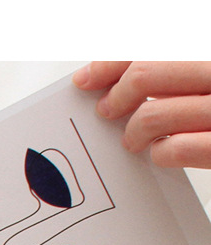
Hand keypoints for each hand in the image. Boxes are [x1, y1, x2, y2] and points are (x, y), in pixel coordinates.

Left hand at [73, 61, 210, 168]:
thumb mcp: (203, 80)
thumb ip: (172, 76)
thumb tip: (120, 81)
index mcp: (209, 55)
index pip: (150, 49)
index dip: (110, 64)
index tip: (86, 79)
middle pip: (143, 76)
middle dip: (115, 97)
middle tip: (106, 112)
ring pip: (151, 115)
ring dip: (134, 132)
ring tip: (134, 140)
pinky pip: (175, 150)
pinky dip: (160, 154)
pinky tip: (162, 152)